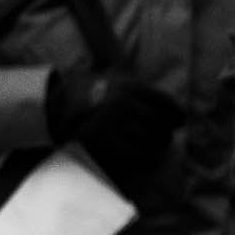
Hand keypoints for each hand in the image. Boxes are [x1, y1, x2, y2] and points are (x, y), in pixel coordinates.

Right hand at [47, 69, 183, 193]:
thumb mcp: (113, 75)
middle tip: (164, 137)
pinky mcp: (107, 144)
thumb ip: (138, 79)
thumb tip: (156, 79)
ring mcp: (115, 124)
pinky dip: (148, 159)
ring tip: (156, 148)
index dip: (178, 115)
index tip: (179, 122)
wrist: (54, 110)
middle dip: (166, 132)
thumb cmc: (88, 92)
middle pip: (162, 124)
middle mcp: (125, 104)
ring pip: (153, 141)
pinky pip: (140, 155)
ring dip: (158, 147)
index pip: (167, 104)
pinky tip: (147, 157)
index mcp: (131, 86)